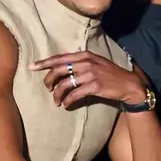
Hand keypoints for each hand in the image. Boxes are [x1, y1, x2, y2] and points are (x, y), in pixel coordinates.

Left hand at [32, 51, 152, 109]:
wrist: (128, 84)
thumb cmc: (110, 75)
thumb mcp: (96, 63)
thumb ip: (80, 62)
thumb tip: (62, 67)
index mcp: (84, 55)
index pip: (59, 57)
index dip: (44, 62)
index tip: (32, 67)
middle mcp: (86, 62)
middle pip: (58, 70)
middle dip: (48, 81)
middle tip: (48, 89)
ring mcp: (90, 74)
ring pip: (64, 84)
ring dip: (57, 95)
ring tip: (56, 101)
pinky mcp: (94, 86)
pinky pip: (74, 95)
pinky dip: (67, 101)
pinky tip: (66, 105)